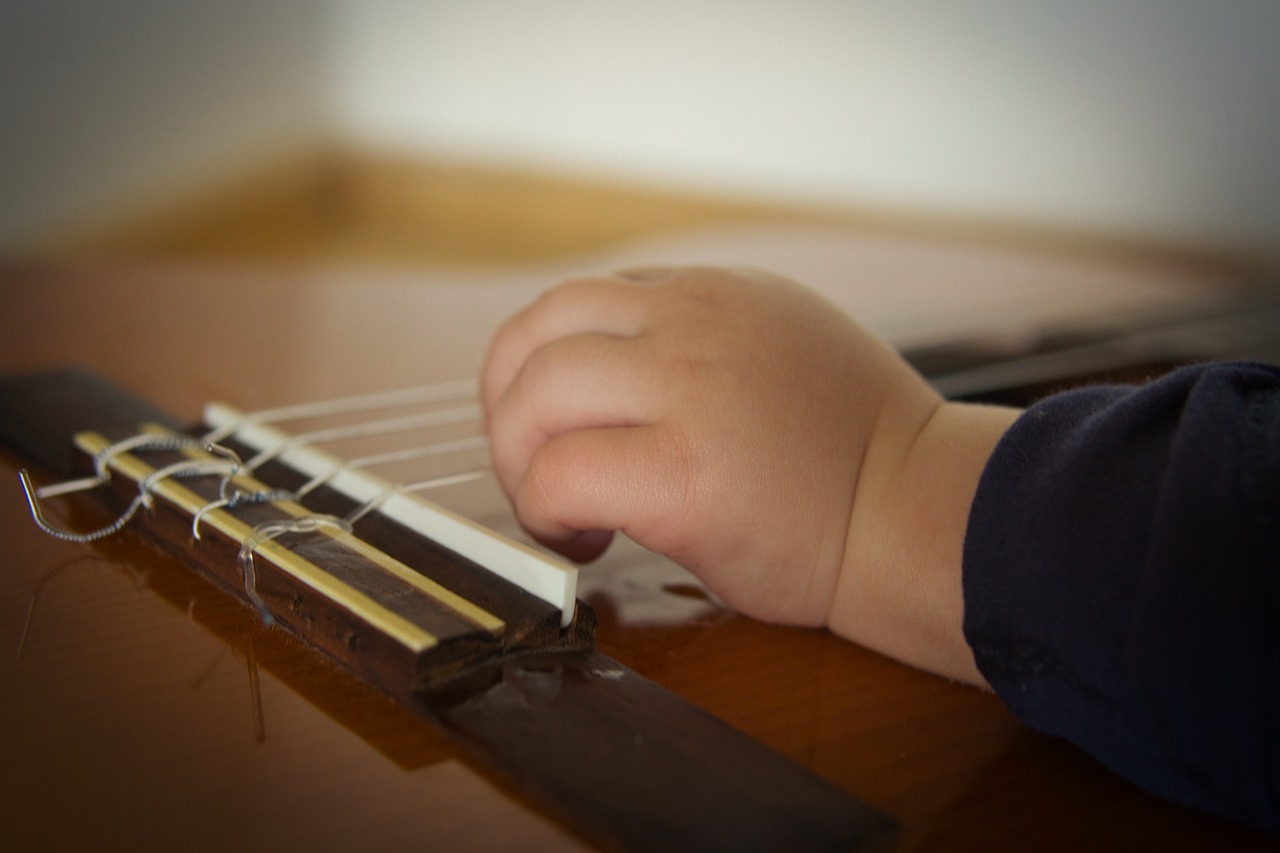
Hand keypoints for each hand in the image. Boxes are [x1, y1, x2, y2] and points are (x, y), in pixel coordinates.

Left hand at [481, 266, 940, 627]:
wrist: (921, 514)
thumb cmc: (856, 450)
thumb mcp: (779, 342)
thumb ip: (697, 338)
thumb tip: (609, 369)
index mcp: (711, 292)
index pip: (574, 302)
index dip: (539, 367)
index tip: (551, 424)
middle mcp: (692, 323)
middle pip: (534, 336)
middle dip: (508, 412)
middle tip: (536, 472)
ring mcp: (687, 391)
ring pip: (532, 400)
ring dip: (519, 462)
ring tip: (559, 509)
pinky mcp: (682, 473)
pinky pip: (558, 477)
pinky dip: (547, 512)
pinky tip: (588, 538)